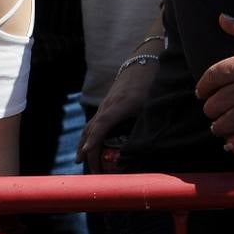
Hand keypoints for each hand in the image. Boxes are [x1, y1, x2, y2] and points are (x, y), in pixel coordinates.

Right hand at [77, 56, 156, 170]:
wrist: (143, 63)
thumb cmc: (150, 84)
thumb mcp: (153, 105)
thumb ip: (149, 123)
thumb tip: (149, 146)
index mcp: (119, 106)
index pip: (102, 124)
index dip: (95, 139)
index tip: (88, 153)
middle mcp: (107, 106)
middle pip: (92, 130)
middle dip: (88, 151)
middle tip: (92, 171)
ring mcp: (105, 105)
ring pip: (90, 126)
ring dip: (84, 144)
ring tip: (80, 160)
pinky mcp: (106, 105)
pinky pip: (94, 123)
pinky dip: (89, 136)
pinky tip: (88, 145)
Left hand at [196, 15, 233, 150]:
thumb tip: (221, 18)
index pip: (214, 76)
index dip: (204, 86)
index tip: (200, 93)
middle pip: (219, 100)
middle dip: (210, 109)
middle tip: (208, 112)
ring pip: (231, 119)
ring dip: (220, 126)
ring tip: (216, 128)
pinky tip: (231, 144)